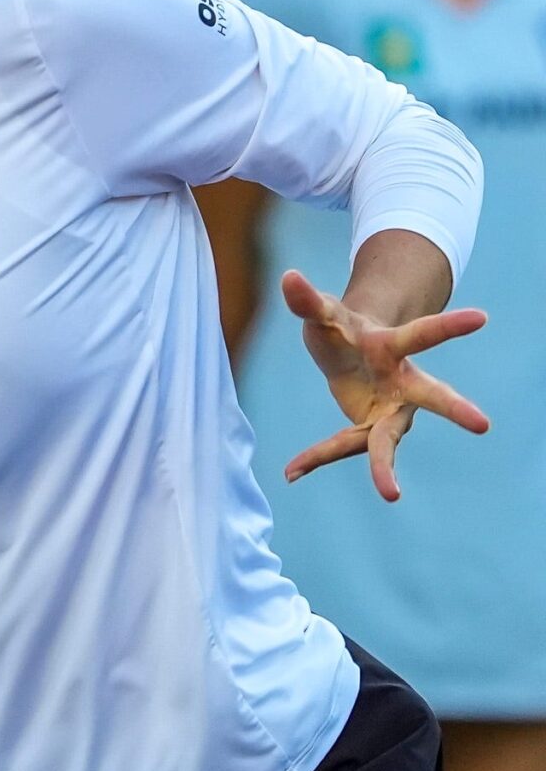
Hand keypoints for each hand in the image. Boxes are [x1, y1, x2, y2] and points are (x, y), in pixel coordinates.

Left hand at [279, 268, 489, 501]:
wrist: (350, 352)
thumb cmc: (342, 329)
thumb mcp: (321, 314)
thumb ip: (306, 300)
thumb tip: (288, 276)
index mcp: (392, 347)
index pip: (422, 333)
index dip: (449, 325)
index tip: (482, 316)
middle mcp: (401, 383)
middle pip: (431, 395)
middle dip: (455, 408)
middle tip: (483, 423)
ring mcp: (389, 409)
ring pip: (387, 440)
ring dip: (384, 467)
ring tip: (392, 495)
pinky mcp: (369, 428)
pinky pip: (342, 445)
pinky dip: (315, 457)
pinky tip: (290, 471)